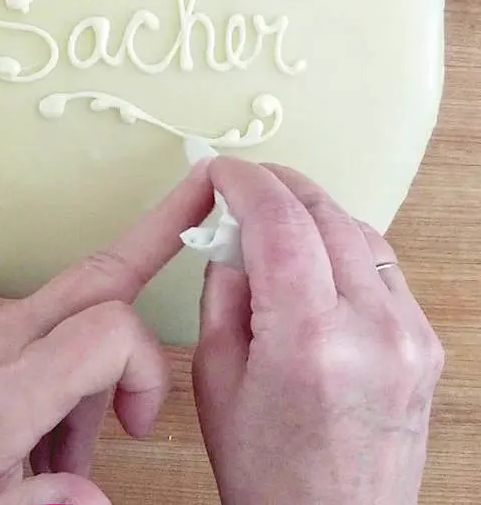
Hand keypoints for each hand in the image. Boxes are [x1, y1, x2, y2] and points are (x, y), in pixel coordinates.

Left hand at [0, 163, 213, 504]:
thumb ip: (41, 502)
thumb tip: (97, 497)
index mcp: (2, 395)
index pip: (109, 330)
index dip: (147, 367)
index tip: (139, 423)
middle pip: (98, 273)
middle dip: (158, 230)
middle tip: (200, 198)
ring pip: (78, 302)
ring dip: (96, 361)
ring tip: (64, 442)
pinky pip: (43, 319)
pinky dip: (62, 360)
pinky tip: (37, 421)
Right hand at [193, 159, 443, 504]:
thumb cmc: (268, 473)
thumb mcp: (216, 377)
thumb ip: (223, 289)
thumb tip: (231, 229)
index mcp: (310, 342)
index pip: (280, 221)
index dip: (245, 181)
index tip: (222, 170)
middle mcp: (373, 330)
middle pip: (324, 213)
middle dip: (277, 186)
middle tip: (243, 186)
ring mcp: (410, 336)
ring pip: (358, 230)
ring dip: (311, 213)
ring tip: (275, 225)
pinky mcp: (426, 343)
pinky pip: (383, 265)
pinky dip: (344, 247)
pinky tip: (316, 261)